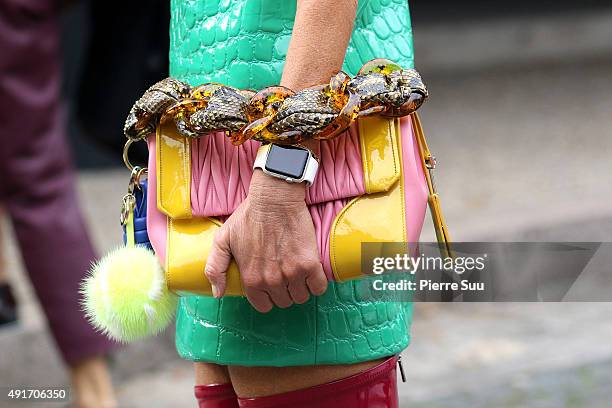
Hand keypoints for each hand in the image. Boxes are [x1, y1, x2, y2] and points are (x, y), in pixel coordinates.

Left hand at [205, 170, 327, 311]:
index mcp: (251, 278)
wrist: (274, 199)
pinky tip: (312, 273)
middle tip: (285, 273)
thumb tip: (217, 293)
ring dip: (301, 287)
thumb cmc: (249, 216)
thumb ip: (215, 268)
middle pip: (284, 301)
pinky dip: (317, 283)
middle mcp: (271, 280)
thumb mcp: (223, 239)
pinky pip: (318, 287)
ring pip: (301, 296)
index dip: (268, 297)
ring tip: (298, 272)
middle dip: (285, 291)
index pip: (263, 304)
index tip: (271, 285)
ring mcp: (291, 273)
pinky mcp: (309, 264)